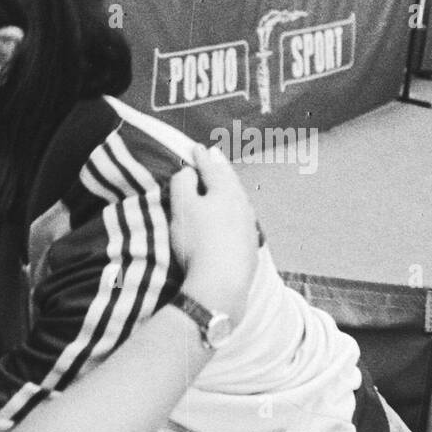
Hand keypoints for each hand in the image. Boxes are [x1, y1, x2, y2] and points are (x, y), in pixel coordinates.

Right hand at [168, 145, 257, 324]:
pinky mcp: (250, 248)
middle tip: (215, 157)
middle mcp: (242, 205)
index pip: (211, 169)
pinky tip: (233, 217)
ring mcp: (249, 227)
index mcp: (225, 192)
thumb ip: (183, 184)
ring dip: (230, 189)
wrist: (221, 283)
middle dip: (220, 168)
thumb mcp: (182, 208)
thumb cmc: (198, 242)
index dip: (201, 158)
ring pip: (239, 200)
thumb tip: (189, 172)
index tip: (195, 148)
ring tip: (224, 184)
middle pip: (230, 181)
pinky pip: (242, 221)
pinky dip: (235, 212)